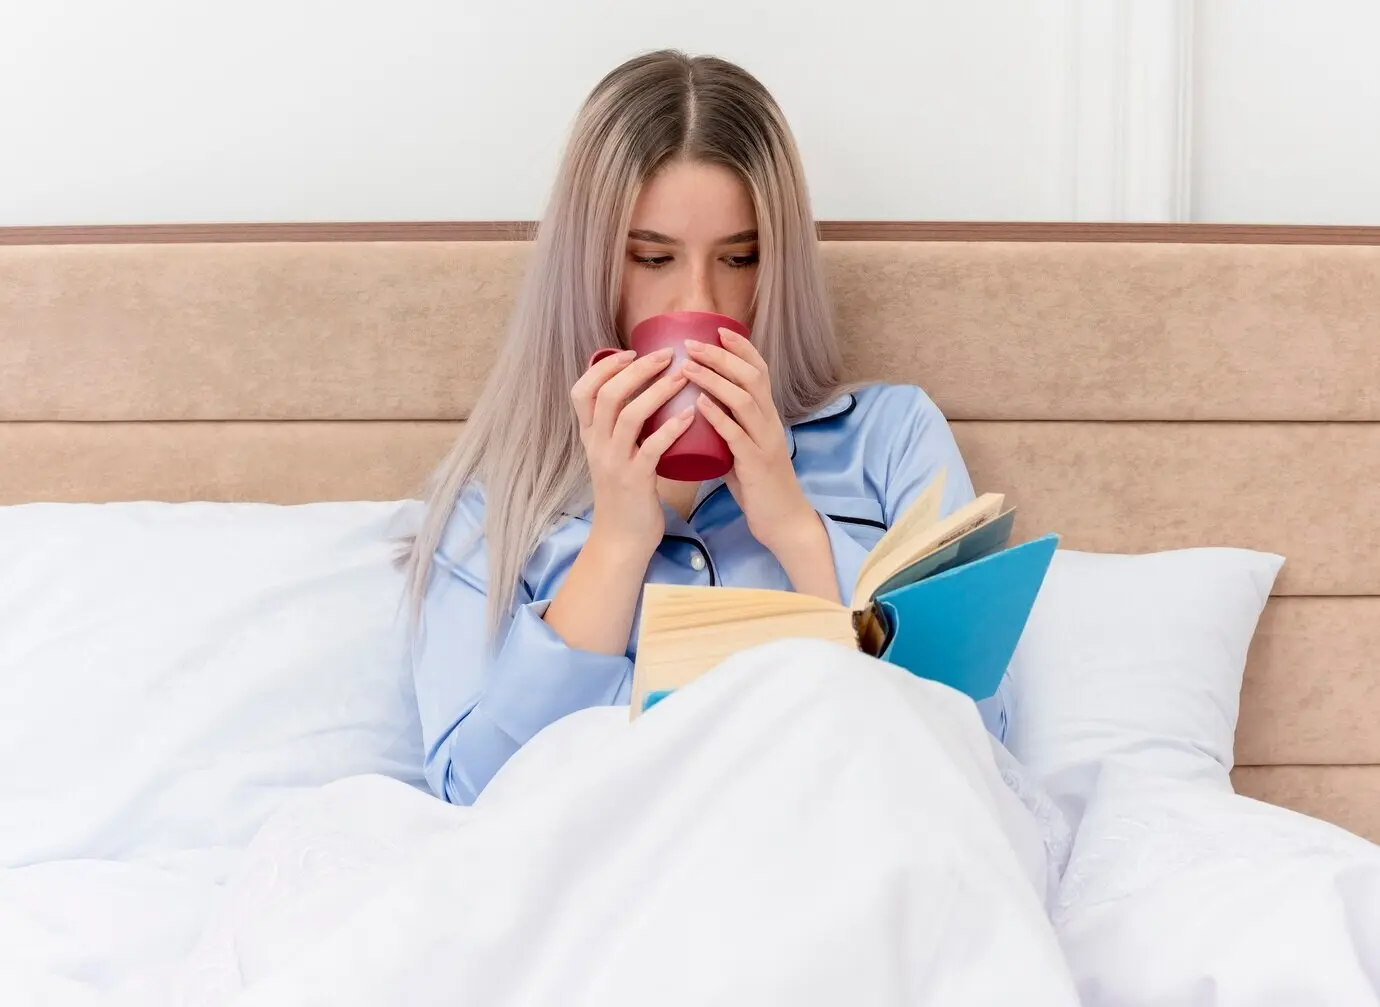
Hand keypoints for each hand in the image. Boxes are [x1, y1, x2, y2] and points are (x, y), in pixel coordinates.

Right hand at [570, 347, 694, 559]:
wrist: (621, 540)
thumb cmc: (625, 495)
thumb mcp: (613, 456)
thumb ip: (621, 430)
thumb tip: (645, 395)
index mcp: (590, 437)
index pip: (582, 391)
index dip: (604, 366)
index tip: (630, 352)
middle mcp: (597, 446)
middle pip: (608, 395)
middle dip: (638, 369)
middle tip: (667, 355)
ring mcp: (614, 463)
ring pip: (629, 416)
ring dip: (658, 391)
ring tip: (683, 376)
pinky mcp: (635, 481)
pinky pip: (652, 448)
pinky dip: (672, 428)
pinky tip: (691, 415)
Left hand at [681, 328, 818, 555]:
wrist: (783, 522)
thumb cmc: (759, 487)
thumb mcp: (742, 450)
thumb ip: (725, 431)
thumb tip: (695, 414)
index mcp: (767, 417)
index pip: (759, 371)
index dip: (740, 348)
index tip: (717, 329)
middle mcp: (769, 423)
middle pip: (751, 377)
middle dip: (721, 357)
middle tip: (691, 344)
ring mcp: (764, 442)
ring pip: (744, 400)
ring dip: (714, 380)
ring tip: (687, 367)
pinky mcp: (756, 465)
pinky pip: (737, 435)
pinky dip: (717, 417)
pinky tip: (699, 404)